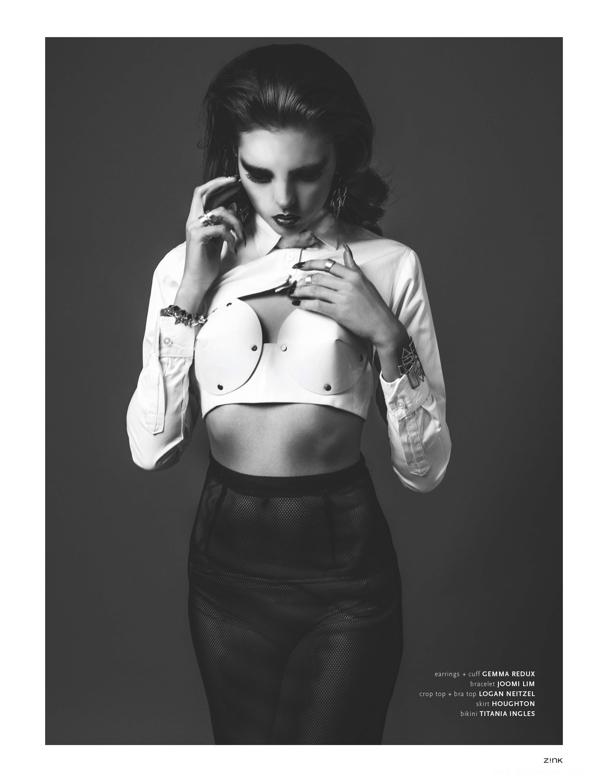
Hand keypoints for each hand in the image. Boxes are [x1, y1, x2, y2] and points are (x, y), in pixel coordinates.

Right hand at [183, 176, 245, 283]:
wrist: (197, 281)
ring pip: (219, 212)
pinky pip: (220, 228)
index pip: (202, 194)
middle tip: (236, 183)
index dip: (216, 184)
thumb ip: (222, 224)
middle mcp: (192, 221)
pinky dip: (231, 237)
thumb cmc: (207, 263)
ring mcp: (193, 228)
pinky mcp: (198, 237)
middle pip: (203, 193)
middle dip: (221, 185)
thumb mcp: (217, 239)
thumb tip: (233, 207)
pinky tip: (233, 247)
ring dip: (236, 223)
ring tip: (241, 237)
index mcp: (195, 220)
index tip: (231, 180)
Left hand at [290, 243, 406, 348]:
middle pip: (319, 277)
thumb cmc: (374, 305)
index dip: (310, 264)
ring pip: (316, 290)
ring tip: (293, 293)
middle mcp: (348, 284)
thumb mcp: (365, 281)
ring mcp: (343, 298)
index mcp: (354, 275)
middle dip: (303, 280)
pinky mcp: (339, 312)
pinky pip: (317, 305)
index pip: (328, 264)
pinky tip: (299, 304)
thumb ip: (353, 265)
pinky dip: (305, 304)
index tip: (300, 266)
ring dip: (301, 291)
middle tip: (295, 283)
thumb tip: (346, 249)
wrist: (382, 325)